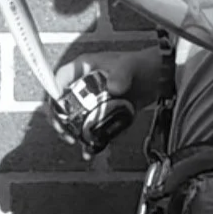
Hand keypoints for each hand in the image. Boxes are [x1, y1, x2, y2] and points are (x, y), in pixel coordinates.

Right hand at [46, 47, 161, 154]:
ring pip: (74, 118)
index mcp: (85, 67)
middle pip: (62, 102)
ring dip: (73, 132)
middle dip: (60, 119)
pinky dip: (89, 139)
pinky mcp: (102, 113)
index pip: (60, 79)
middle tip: (65, 133)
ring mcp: (93, 100)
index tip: (57, 112)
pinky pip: (90, 127)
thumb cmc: (140, 64)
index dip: (54, 95)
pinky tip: (90, 149)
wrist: (158, 79)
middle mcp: (85, 84)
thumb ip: (121, 74)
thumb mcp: (128, 66)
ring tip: (77, 141)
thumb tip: (113, 87)